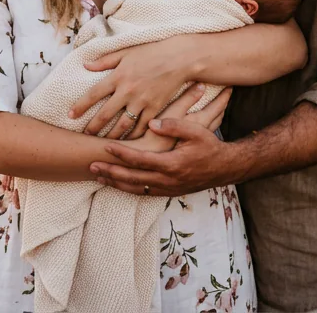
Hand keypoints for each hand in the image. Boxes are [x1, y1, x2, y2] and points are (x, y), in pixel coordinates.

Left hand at [71, 34, 201, 138]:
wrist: (179, 59)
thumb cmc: (151, 52)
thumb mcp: (126, 52)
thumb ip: (105, 60)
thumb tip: (85, 65)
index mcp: (118, 76)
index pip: (93, 93)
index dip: (80, 105)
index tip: (70, 115)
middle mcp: (127, 91)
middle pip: (105, 114)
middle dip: (93, 127)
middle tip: (85, 135)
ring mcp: (142, 101)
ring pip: (122, 124)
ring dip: (111, 135)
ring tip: (102, 143)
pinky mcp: (155, 109)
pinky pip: (141, 126)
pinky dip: (133, 136)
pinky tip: (126, 142)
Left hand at [92, 99, 242, 196]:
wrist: (226, 168)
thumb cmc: (211, 147)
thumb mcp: (197, 131)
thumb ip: (174, 125)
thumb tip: (152, 123)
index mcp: (172, 164)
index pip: (140, 159)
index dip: (121, 153)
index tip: (105, 146)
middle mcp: (167, 179)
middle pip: (132, 178)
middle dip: (110, 172)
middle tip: (91, 166)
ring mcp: (168, 188)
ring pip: (135, 188)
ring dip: (115, 183)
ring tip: (98, 177)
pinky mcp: (169, 192)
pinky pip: (144, 192)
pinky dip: (128, 189)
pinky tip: (117, 185)